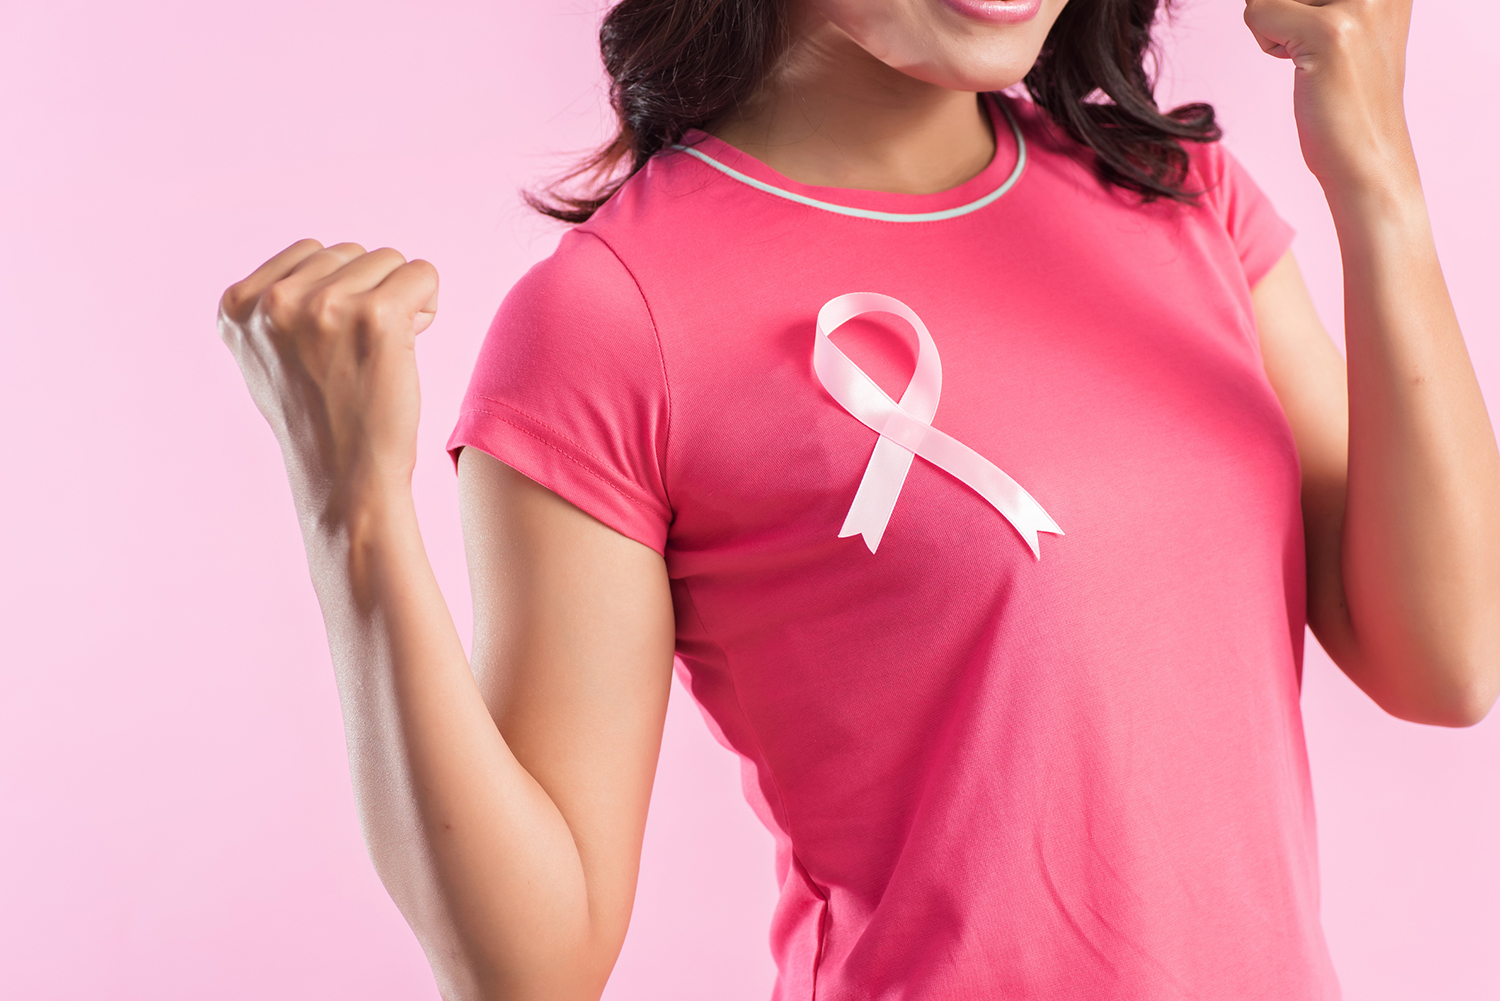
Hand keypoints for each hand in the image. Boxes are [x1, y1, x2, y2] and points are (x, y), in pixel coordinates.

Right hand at [219, 239, 438, 525]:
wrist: (346, 478)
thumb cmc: (318, 421)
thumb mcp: (269, 355)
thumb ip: (279, 305)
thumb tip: (320, 255)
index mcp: (238, 305)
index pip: (310, 252)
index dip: (337, 291)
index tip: (333, 344)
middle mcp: (275, 300)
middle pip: (350, 253)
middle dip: (368, 293)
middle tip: (361, 352)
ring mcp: (324, 305)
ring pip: (388, 260)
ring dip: (399, 299)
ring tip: (381, 352)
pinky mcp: (376, 316)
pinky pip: (422, 273)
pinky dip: (427, 303)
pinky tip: (409, 344)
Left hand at [1244, 0, 1416, 197]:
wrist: (1367, 157)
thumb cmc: (1347, 96)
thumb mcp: (1345, 24)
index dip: (1292, 4)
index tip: (1313, 31)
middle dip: (1284, 8)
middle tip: (1313, 42)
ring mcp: (1361, 1)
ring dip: (1275, 24)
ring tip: (1312, 56)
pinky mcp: (1331, 31)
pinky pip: (1256, 12)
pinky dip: (1266, 42)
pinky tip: (1302, 67)